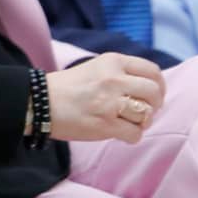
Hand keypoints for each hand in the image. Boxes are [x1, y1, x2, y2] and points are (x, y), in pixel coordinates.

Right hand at [48, 53, 164, 143]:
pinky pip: (135, 134)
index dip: (159, 86)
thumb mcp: (95, 68)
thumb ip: (120, 73)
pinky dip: (131, 136)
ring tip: (128, 122)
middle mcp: (113, 79)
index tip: (154, 95)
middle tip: (144, 112)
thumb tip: (150, 88)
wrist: (38, 102)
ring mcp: (110, 102)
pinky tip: (120, 133)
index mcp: (112, 61)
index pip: (152, 71)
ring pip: (147, 115)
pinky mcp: (105, 124)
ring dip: (141, 122)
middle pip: (154, 93)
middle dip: (154, 106)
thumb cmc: (67, 87)